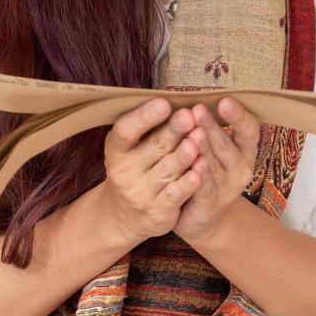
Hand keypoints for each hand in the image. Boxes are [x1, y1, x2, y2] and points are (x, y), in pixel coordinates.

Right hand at [98, 97, 203, 246]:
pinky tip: (199, 174)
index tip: (164, 103)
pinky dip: (187, 184)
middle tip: (189, 115)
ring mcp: (140, 193)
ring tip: (198, 138)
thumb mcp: (130, 148)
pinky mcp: (157, 212)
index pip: (126, 131)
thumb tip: (172, 100)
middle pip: (153, 147)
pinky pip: (175, 195)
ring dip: (184, 155)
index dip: (144, 117)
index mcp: (116, 149)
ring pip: (167, 170)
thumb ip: (147, 128)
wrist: (125, 216)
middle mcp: (124, 171)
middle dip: (172, 131)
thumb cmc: (135, 168)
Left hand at [173, 97, 261, 245]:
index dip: (238, 116)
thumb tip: (192, 95)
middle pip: (226, 144)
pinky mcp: (210, 205)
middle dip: (211, 126)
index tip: (224, 101)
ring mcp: (227, 189)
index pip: (248, 130)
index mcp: (244, 150)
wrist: (202, 218)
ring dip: (204, 149)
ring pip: (214, 165)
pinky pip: (205, 189)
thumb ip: (207, 125)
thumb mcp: (213, 148)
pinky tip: (194, 165)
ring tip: (193, 133)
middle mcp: (240, 168)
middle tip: (198, 109)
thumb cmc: (206, 172)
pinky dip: (200, 177)